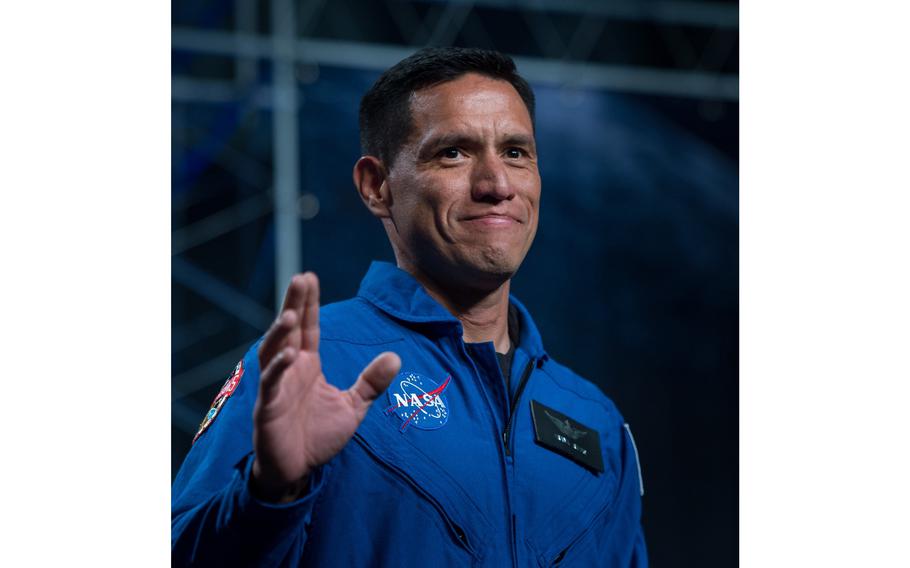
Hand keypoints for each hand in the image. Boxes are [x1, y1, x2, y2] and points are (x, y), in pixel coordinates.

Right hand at [250, 273, 400, 501]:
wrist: (297, 470)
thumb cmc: (318, 436)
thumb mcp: (353, 406)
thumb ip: (371, 382)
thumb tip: (396, 357)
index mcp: (307, 366)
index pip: (308, 328)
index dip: (308, 303)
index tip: (309, 276)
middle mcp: (289, 370)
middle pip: (289, 331)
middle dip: (293, 304)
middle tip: (300, 278)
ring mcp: (276, 387)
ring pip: (273, 352)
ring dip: (280, 333)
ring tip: (290, 314)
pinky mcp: (268, 408)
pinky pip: (271, 384)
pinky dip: (277, 369)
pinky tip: (289, 355)